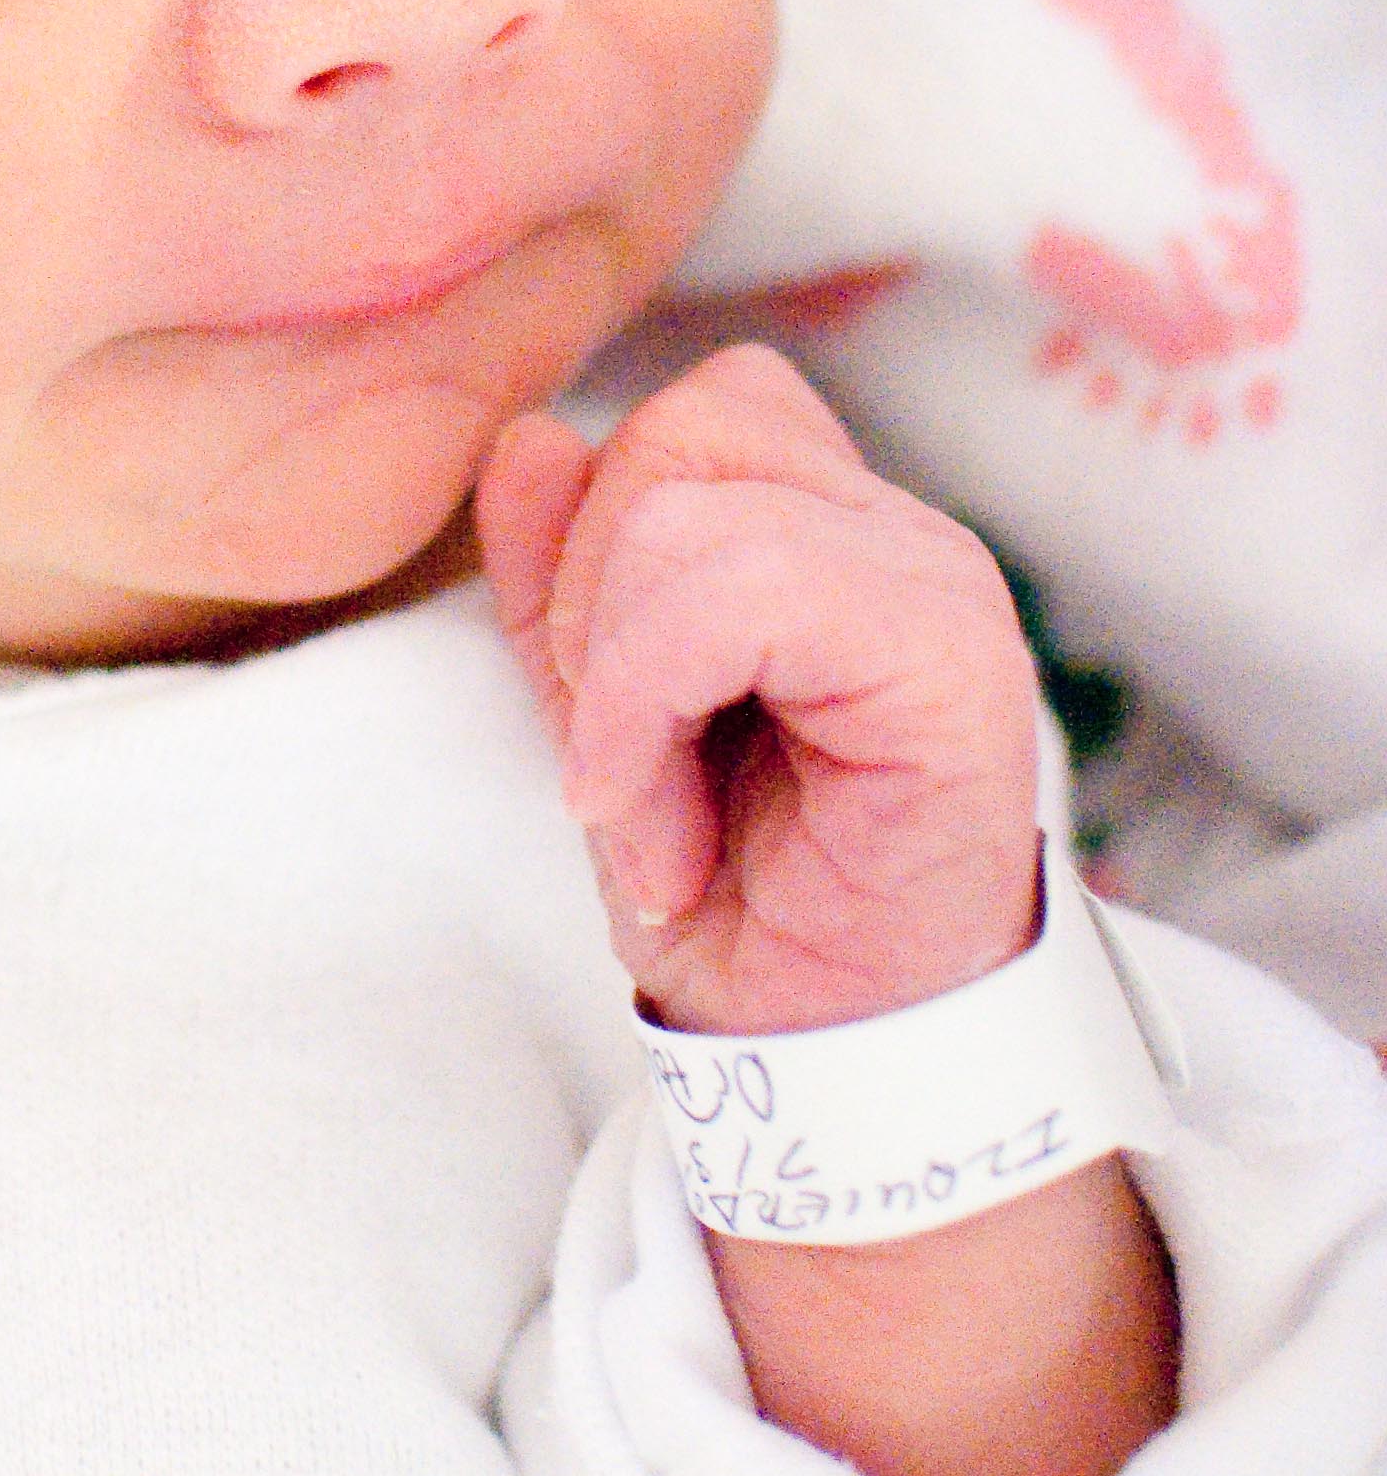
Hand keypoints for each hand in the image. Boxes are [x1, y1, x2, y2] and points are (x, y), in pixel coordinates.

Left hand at [477, 345, 1039, 1035]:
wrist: (822, 1058)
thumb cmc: (737, 895)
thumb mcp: (602, 717)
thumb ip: (561, 577)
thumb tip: (524, 439)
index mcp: (833, 528)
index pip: (693, 417)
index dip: (598, 547)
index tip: (606, 722)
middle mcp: (900, 537)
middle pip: (677, 435)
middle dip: (595, 613)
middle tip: (629, 773)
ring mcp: (937, 589)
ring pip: (687, 514)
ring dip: (623, 687)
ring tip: (663, 812)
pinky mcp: (951, 661)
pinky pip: (743, 590)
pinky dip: (652, 709)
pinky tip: (676, 833)